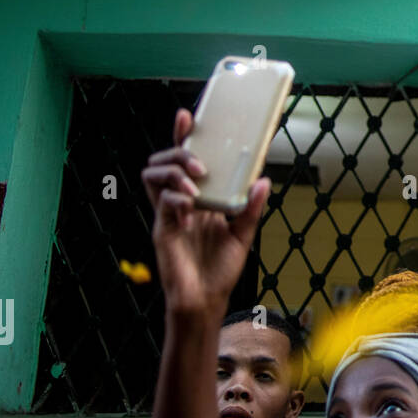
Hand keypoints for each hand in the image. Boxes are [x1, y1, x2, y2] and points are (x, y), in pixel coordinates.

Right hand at [141, 108, 269, 318]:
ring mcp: (168, 213)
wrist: (206, 300)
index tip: (188, 117)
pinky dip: (177, 200)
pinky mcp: (162, 228)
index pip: (186, 161)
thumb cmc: (220, 269)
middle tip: (202, 166)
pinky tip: (190, 212)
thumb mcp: (244, 234)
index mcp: (199, 198)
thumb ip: (252, 208)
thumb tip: (264, 180)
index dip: (183, 137)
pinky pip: (162, 203)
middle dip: (179, 153)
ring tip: (195, 186)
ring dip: (174, 172)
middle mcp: (181, 200)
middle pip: (164, 161)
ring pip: (153, 175)